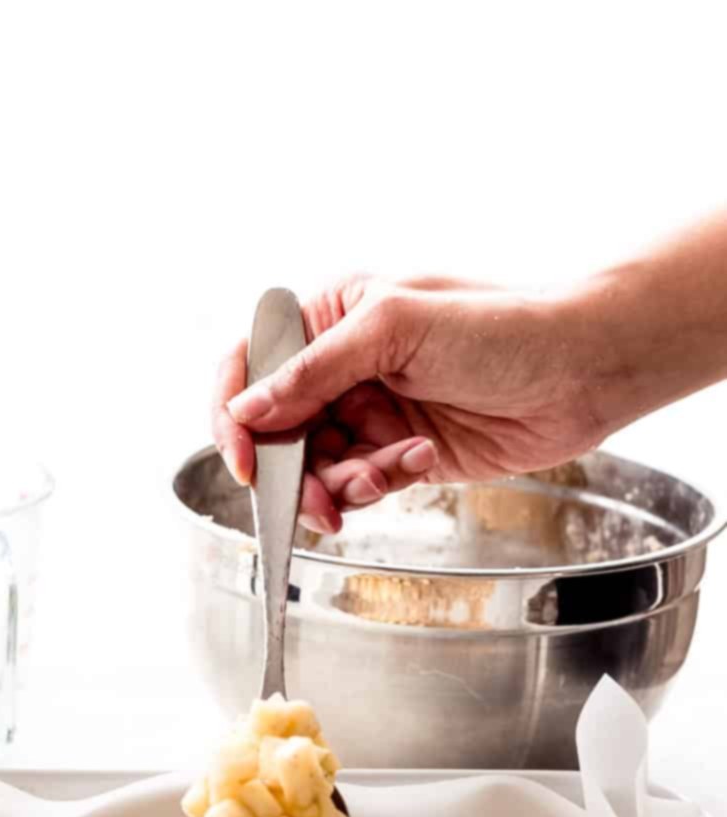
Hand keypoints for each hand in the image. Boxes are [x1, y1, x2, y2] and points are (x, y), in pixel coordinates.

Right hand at [212, 275, 603, 534]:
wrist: (582, 370)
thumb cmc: (502, 326)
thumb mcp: (394, 329)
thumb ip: (313, 372)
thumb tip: (246, 412)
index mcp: (331, 315)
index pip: (250, 364)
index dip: (235, 414)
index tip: (244, 460)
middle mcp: (343, 364)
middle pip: (277, 430)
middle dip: (292, 469)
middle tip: (313, 501)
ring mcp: (371, 410)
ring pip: (316, 467)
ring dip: (339, 483)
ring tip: (383, 474)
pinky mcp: (400, 452)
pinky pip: (359, 483)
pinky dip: (378, 482)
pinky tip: (418, 459)